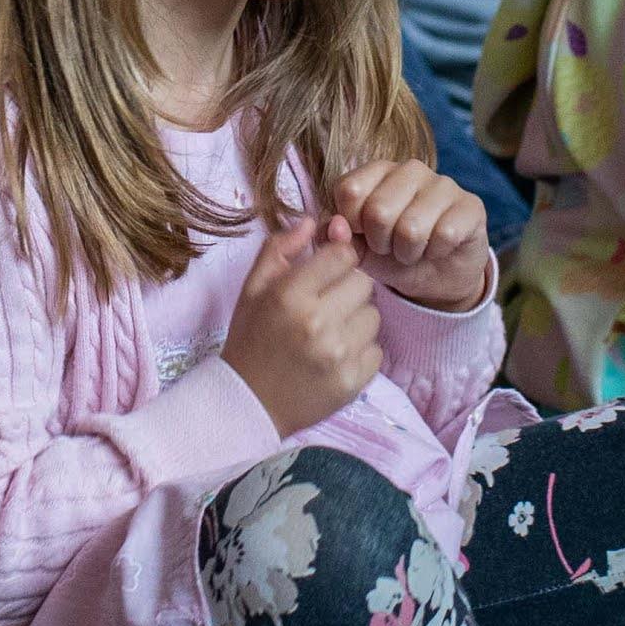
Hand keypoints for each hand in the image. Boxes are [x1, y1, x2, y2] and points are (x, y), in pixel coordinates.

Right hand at [217, 217, 387, 433]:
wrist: (247, 403)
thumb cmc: (250, 340)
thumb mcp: (252, 289)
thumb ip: (280, 249)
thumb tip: (314, 223)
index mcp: (290, 296)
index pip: (342, 256)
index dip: (337, 259)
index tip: (326, 272)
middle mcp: (317, 324)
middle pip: (364, 283)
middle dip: (347, 289)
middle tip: (326, 305)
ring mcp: (338, 356)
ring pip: (373, 316)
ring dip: (356, 321)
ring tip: (330, 334)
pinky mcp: (353, 382)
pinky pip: (377, 350)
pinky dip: (360, 351)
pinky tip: (336, 357)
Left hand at [328, 156, 495, 312]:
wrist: (437, 277)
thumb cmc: (392, 256)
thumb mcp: (359, 250)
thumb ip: (339, 238)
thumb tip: (335, 227)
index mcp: (378, 171)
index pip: (349, 190)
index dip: (352, 224)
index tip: (364, 234)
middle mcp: (410, 169)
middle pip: (378, 211)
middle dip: (381, 243)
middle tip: (391, 247)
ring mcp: (444, 184)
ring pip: (411, 227)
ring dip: (408, 253)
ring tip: (413, 250)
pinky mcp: (471, 205)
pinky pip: (444, 234)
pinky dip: (436, 253)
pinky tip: (438, 249)